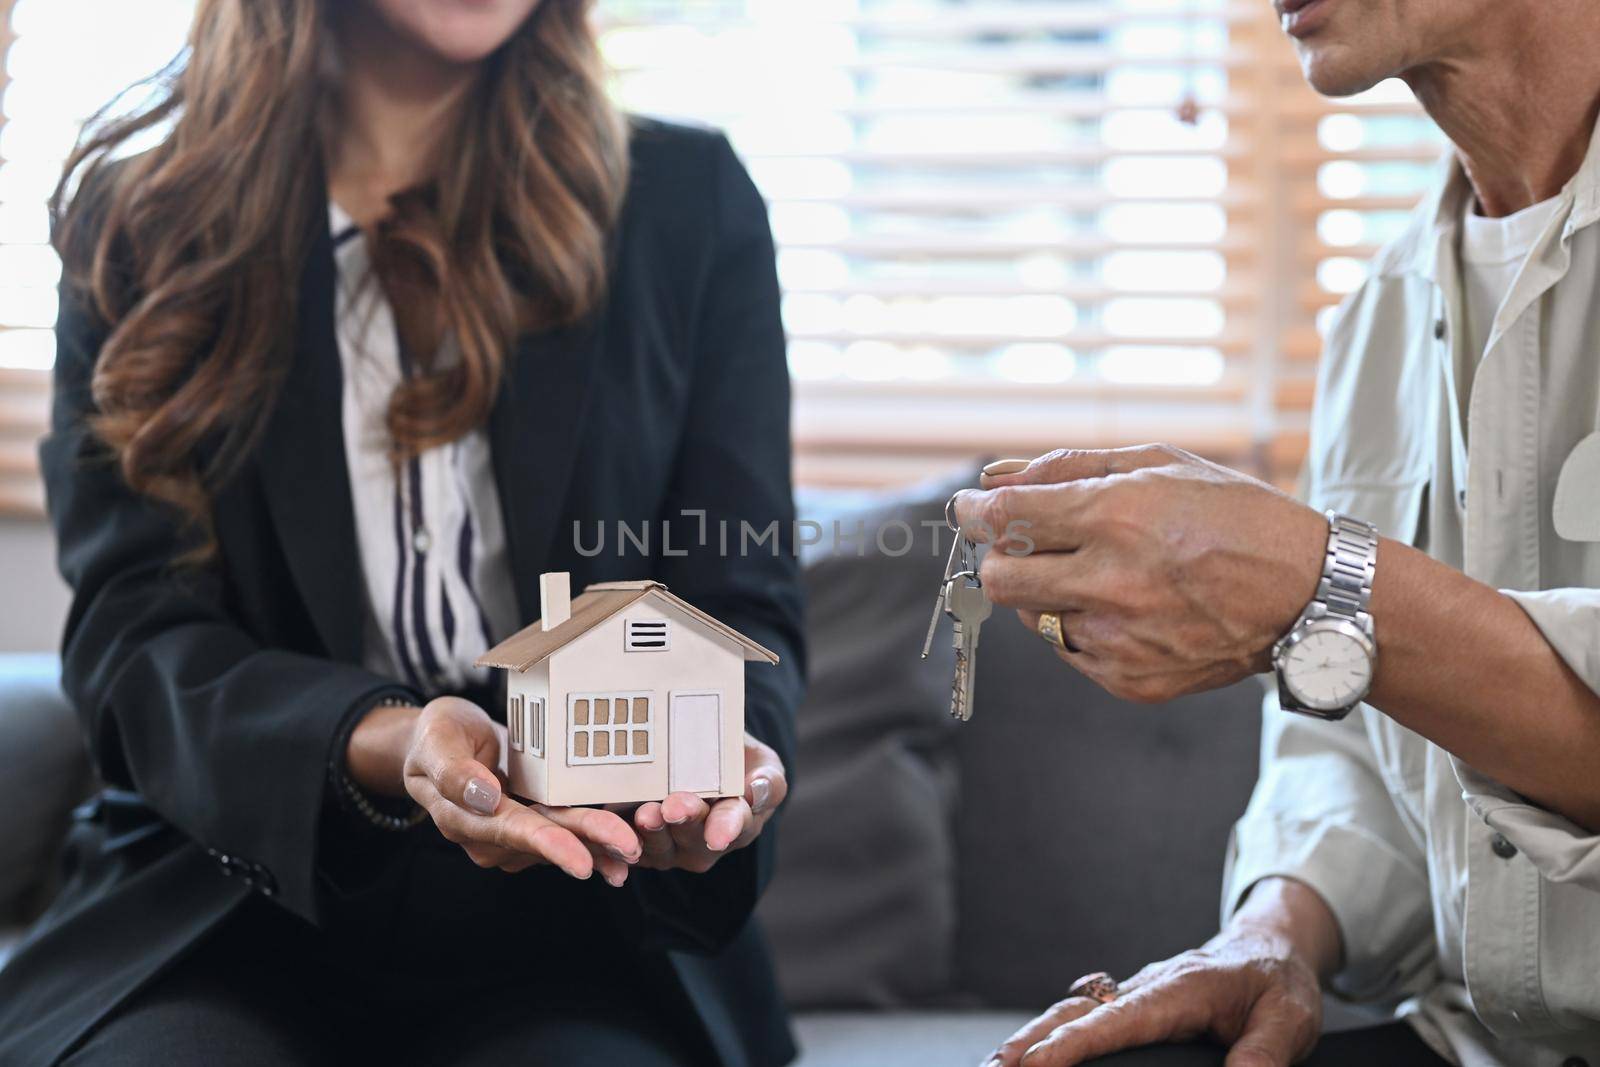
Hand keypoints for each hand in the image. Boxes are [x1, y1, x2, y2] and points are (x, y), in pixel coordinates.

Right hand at [349, 696, 642, 884]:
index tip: (581, 861)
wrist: (439, 740)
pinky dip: (596, 834)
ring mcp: (515, 829)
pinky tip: (628, 838)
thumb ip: (454, 772)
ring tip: (637, 850)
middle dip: (590, 844)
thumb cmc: (435, 737)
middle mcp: (493, 834)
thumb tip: (485, 797)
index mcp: (464, 818)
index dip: (549, 846)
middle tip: (630, 848)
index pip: (512, 832)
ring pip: (563, 838)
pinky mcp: (534, 819)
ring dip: (600, 846)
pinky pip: (568, 829)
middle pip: (547, 839)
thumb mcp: (435, 741)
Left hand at [625, 732, 786, 872]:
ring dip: (652, 831)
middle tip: (674, 806)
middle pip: (695, 837)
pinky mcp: (641, 844)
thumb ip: (768, 781)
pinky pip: (628, 846)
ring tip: (646, 812)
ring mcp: (673, 847)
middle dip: (684, 822)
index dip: (726, 828)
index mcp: (741, 821)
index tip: (718, 834)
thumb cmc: (735, 760)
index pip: (736, 825)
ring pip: (661, 846)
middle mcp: (707, 841)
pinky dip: (621, 838)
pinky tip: (614, 826)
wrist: (699, 758)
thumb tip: (756, 790)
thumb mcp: (763, 764)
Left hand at [954, 446, 1327, 703]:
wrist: (1308, 597)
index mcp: (1117, 517)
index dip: (974, 511)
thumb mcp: (1159, 465)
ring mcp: (1120, 640)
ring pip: (1033, 616)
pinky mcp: (1130, 681)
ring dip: (1048, 593)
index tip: (970, 508)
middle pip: (999, 578)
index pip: (1005, 518)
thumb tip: (994, 477)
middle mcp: (1113, 582)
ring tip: (1107, 575)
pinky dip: (1084, 628)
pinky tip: (1131, 609)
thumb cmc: (1234, 517)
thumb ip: (1067, 468)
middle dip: (999, 557)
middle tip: (1026, 544)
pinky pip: (1070, 651)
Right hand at [985, 879, 1337, 1066]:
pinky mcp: (1134, 1004)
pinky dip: (1049, 1032)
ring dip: (1030, 1036)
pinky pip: (1083, 1016)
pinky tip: (1031, 1051)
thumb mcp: (1290, 1018)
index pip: (1116, 1021)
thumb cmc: (1278, 979)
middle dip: (1030, 1041)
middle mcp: (1146, 987)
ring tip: (998, 1063)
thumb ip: (1263, 1054)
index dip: (1073, 1044)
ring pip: (1071, 1012)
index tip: (1035, 1063)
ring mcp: (1134, 993)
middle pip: (1075, 1012)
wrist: (1272, 944)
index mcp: (1178, 989)